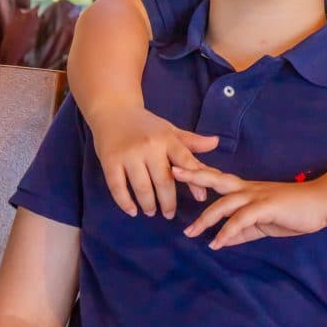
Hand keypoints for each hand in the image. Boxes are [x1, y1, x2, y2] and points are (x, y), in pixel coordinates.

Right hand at [90, 104, 218, 217]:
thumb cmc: (147, 125)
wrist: (114, 111)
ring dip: (148, 204)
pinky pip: (118, 187)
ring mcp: (129, 154)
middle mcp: (150, 146)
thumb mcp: (170, 131)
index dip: (194, 181)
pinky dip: (125, 203)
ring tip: (151, 212)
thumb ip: (192, 142)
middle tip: (169, 214)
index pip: (185, 161)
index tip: (201, 198)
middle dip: (168, 201)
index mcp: (167, 139)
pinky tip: (132, 211)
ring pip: (142, 187)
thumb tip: (216, 143)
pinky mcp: (110, 162)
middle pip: (163, 180)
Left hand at [172, 164, 326, 247]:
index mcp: (247, 190)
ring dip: (206, 217)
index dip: (199, 175)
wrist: (320, 205)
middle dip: (194, 175)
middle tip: (173, 173)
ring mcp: (258, 196)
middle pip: (217, 179)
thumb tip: (222, 240)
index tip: (179, 172)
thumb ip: (243, 231)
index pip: (219, 179)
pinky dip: (228, 231)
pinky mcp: (267, 207)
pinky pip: (242, 219)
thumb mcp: (263, 224)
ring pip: (226, 202)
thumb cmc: (294, 212)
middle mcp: (249, 189)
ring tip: (190, 231)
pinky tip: (217, 242)